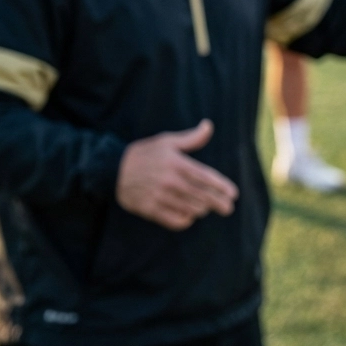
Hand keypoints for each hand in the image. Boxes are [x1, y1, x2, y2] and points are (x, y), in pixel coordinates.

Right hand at [116, 120, 237, 230]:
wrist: (111, 169)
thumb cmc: (144, 153)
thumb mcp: (166, 141)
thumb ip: (191, 138)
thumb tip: (208, 125)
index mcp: (177, 163)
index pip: (206, 178)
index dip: (222, 187)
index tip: (233, 194)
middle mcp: (170, 181)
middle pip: (202, 196)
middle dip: (218, 203)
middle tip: (228, 208)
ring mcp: (160, 196)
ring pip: (190, 209)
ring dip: (202, 210)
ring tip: (207, 208)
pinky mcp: (150, 209)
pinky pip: (174, 220)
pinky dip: (185, 220)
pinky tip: (189, 216)